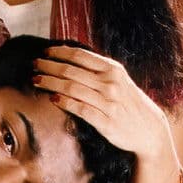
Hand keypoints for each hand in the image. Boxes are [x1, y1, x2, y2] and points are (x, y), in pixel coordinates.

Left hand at [31, 46, 170, 159]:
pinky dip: (64, 102)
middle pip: (71, 70)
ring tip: (35, 80)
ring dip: (50, 82)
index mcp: (113, 69)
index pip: (80, 55)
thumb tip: (71, 57)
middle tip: (34, 64)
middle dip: (49, 66)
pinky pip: (80, 108)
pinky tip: (52, 98)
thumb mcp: (119, 80)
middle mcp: (110, 83)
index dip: (59, 52)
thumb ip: (99, 70)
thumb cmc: (129, 103)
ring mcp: (108, 102)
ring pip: (71, 88)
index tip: (44, 52)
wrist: (149, 129)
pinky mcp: (105, 121)